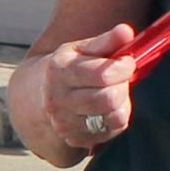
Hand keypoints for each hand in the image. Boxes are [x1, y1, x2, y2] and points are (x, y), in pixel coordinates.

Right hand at [25, 22, 138, 166]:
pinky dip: (118, 118)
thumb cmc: (69, 68)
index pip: (102, 75)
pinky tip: (109, 108)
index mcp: (59, 71)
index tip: (127, 62)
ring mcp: (65, 123)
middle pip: (108, 98)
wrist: (42, 96)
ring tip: (115, 92)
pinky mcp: (76, 139)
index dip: (123, 68)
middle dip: (123, 86)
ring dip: (123, 102)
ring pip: (113, 116)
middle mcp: (58, 100)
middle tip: (121, 79)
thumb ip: (106, 40)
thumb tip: (126, 31)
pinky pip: (112, 130)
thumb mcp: (81, 49)